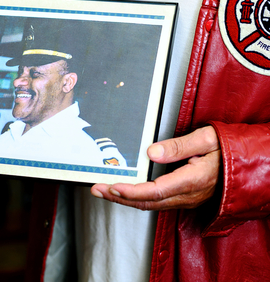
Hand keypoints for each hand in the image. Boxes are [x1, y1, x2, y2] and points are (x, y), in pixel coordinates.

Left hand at [91, 126, 220, 210]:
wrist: (244, 163)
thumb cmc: (226, 149)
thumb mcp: (206, 139)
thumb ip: (178, 145)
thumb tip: (151, 152)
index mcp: (192, 180)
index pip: (155, 191)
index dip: (132, 191)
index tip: (113, 186)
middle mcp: (188, 194)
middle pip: (148, 202)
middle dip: (120, 197)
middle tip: (98, 189)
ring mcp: (186, 198)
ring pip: (151, 204)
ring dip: (126, 199)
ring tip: (105, 190)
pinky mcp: (184, 196)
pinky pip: (158, 202)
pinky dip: (139, 198)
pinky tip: (127, 192)